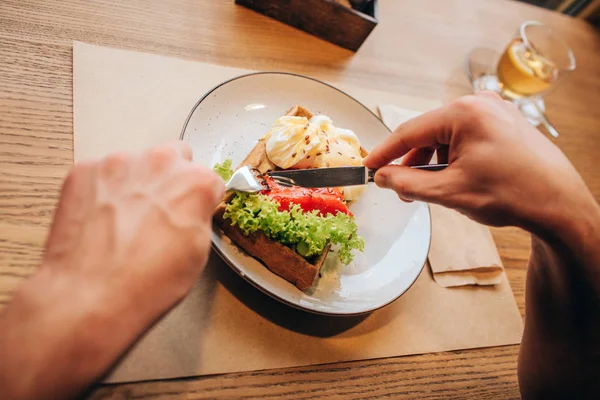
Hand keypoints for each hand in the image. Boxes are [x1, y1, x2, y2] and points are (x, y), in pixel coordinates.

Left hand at [0, 141, 224, 399]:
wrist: (90, 295)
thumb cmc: (147, 282)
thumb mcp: (198, 253)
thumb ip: (199, 216)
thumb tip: (191, 209)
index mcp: (196, 182)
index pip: (209, 179)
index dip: (200, 200)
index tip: (191, 213)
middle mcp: (160, 162)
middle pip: (174, 157)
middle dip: (171, 179)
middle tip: (159, 212)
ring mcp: (118, 163)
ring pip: (136, 163)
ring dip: (135, 183)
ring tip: (124, 222)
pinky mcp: (84, 171)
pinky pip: (101, 173)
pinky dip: (103, 190)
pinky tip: (101, 221)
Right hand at [364, 92, 596, 233]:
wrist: (560, 204)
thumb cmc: (511, 194)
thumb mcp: (449, 192)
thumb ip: (408, 183)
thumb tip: (383, 177)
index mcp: (464, 113)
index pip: (409, 131)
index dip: (385, 153)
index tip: (369, 168)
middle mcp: (479, 104)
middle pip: (428, 132)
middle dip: (412, 162)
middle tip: (401, 190)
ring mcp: (495, 111)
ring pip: (446, 136)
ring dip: (433, 162)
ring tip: (432, 190)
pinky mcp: (505, 122)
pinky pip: (465, 136)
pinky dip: (453, 157)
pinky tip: (454, 179)